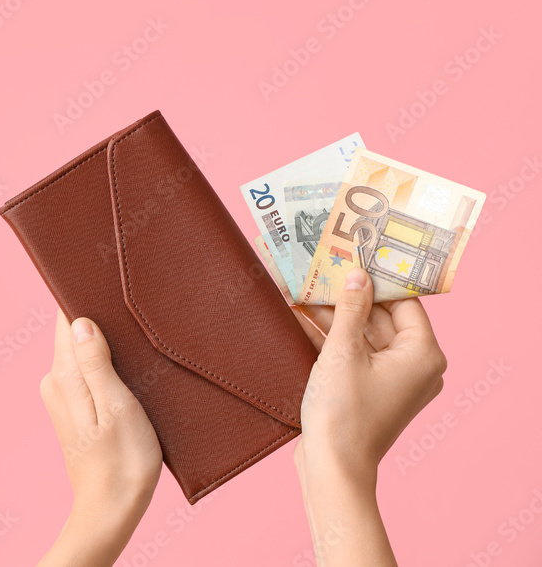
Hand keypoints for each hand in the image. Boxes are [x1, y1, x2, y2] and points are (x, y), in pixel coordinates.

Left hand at [37, 310, 161, 566]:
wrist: (112, 507)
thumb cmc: (122, 460)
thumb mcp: (117, 405)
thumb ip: (95, 361)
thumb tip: (80, 320)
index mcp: (64, 375)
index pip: (65, 318)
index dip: (85, 296)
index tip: (107, 284)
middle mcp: (55, 380)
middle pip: (73, 331)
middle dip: (98, 316)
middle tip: (131, 310)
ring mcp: (61, 394)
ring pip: (81, 349)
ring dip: (104, 340)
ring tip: (133, 336)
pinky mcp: (74, 407)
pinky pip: (85, 369)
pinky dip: (104, 361)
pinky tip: (127, 365)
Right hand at [291, 267, 446, 565]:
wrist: (331, 467)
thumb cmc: (342, 412)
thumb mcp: (342, 351)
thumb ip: (350, 309)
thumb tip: (357, 274)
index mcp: (423, 353)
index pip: (402, 301)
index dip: (375, 278)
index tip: (351, 254)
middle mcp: (415, 365)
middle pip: (380, 316)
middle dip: (346, 296)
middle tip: (319, 269)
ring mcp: (392, 379)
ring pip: (362, 334)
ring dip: (332, 315)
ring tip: (302, 289)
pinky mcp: (369, 390)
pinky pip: (353, 353)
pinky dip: (330, 338)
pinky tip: (300, 316)